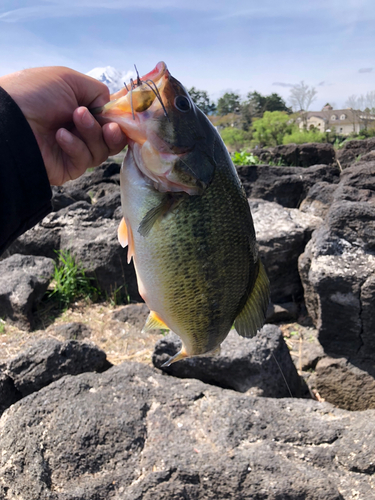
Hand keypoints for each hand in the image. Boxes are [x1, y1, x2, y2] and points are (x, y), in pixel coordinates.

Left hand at [0, 66, 126, 184]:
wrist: (9, 119)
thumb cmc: (36, 93)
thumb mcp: (70, 80)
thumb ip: (98, 92)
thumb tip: (110, 109)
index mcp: (80, 108)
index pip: (109, 119)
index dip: (118, 119)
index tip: (120, 117)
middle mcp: (79, 130)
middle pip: (111, 139)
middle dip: (111, 131)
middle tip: (107, 125)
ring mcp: (74, 150)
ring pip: (102, 150)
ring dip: (92, 133)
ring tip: (75, 119)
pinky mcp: (69, 168)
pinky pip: (85, 160)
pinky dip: (75, 146)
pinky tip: (60, 135)